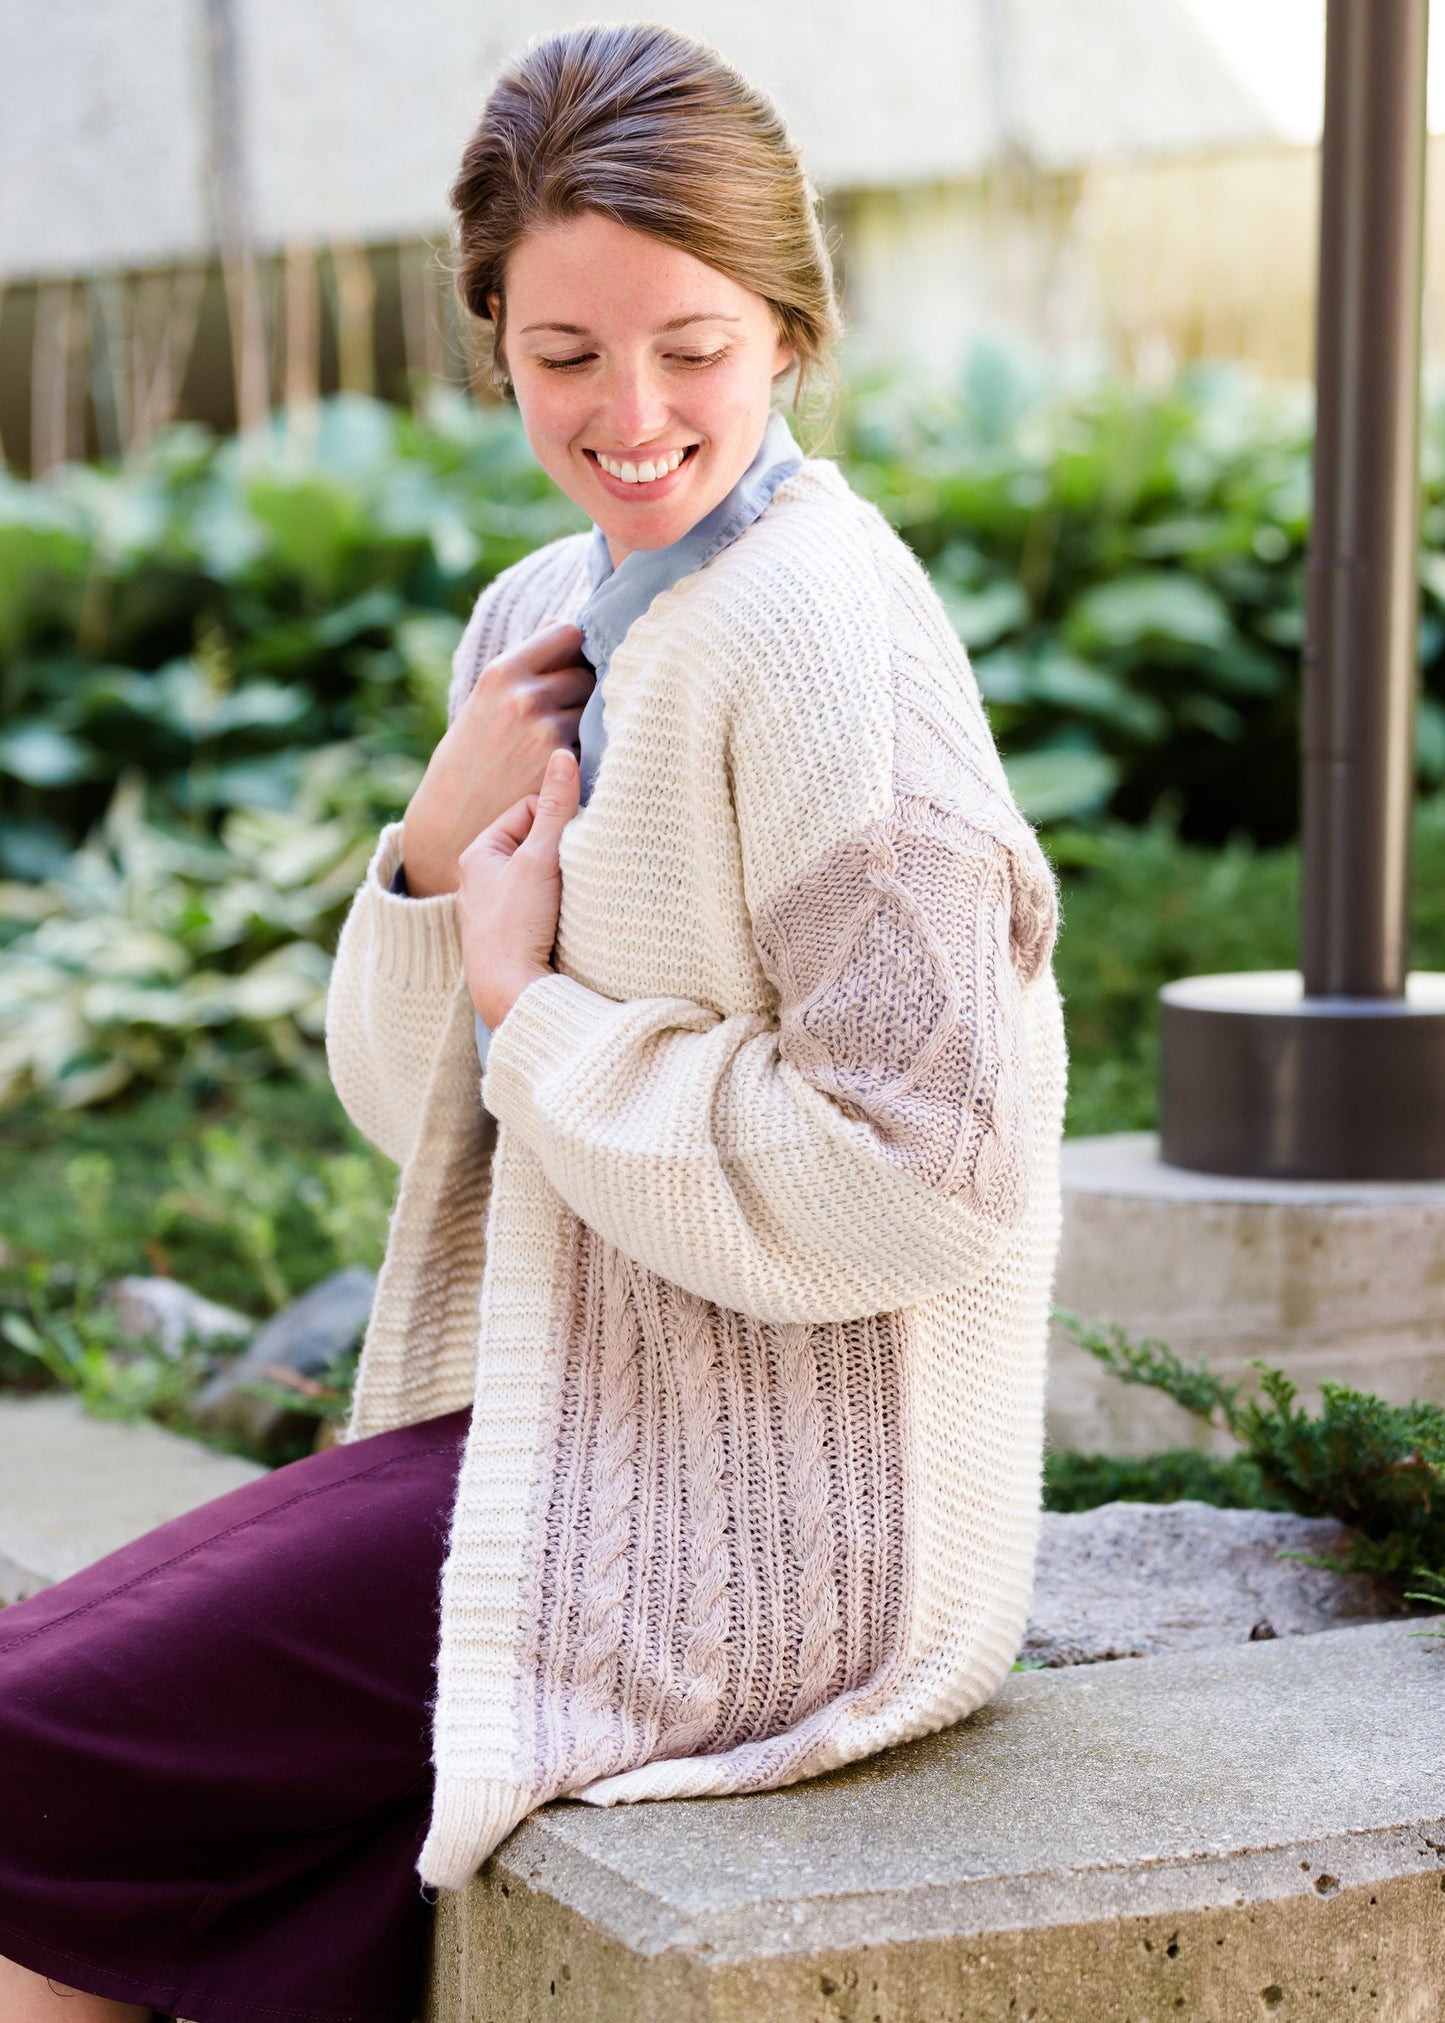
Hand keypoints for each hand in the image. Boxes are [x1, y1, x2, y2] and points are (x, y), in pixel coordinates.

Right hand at [400, 621, 591, 896]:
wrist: (454, 824)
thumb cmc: (470, 760)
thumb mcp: (485, 702)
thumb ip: (524, 665)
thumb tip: (561, 620)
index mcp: (502, 673)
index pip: (568, 635)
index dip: (576, 649)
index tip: (574, 664)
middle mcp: (526, 698)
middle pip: (586, 674)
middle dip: (582, 692)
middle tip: (562, 717)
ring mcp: (549, 733)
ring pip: (596, 711)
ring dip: (589, 724)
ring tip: (560, 745)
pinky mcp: (566, 768)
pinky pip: (597, 745)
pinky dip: (591, 753)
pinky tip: (568, 768)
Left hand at [459, 746, 581, 1029]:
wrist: (511, 994)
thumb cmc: (516, 926)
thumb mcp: (539, 860)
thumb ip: (556, 808)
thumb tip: (563, 756)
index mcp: (478, 852)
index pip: (529, 810)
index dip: (557, 819)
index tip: (574, 840)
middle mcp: (483, 877)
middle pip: (537, 842)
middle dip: (562, 850)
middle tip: (576, 868)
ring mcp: (499, 906)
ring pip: (544, 874)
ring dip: (564, 879)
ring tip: (573, 895)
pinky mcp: (515, 932)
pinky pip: (544, 902)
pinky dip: (561, 904)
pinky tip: (569, 918)